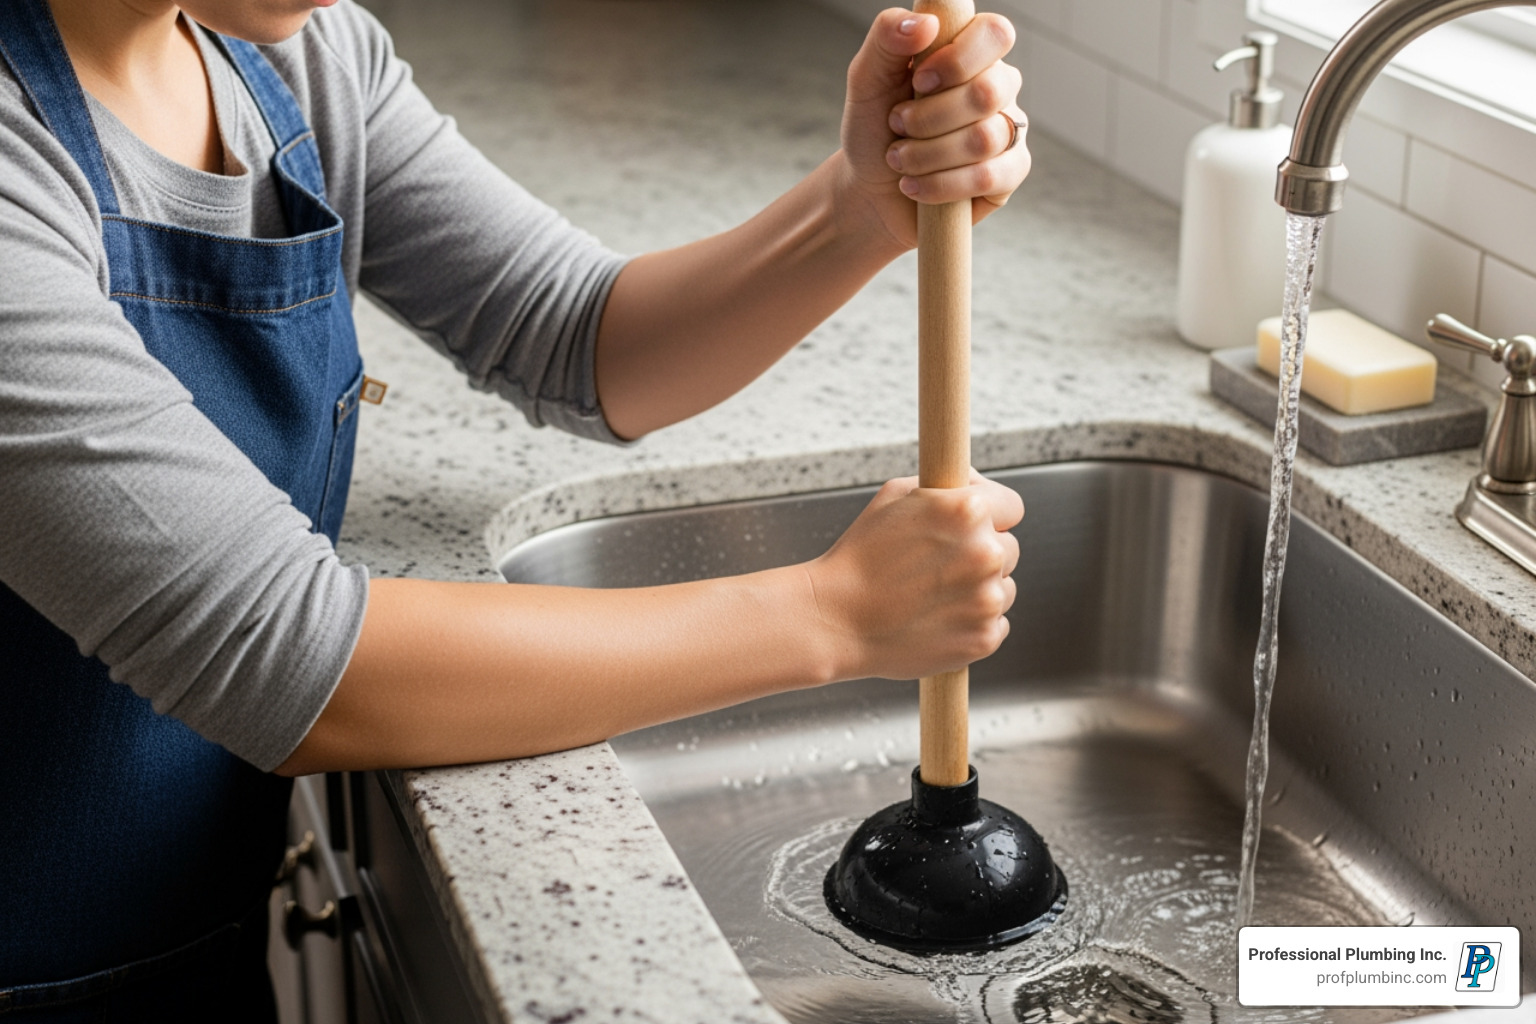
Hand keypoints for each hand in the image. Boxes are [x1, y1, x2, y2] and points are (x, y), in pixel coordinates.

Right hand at [805, 471, 1022, 680]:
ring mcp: (987, 599)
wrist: (836, 617)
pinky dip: (971, 624)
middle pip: (1011, 549)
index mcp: (968, 510)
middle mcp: (986, 552)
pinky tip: (936, 618)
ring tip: (933, 595)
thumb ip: (948, 486)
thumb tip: (978, 487)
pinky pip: (995, 625)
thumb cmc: (860, 556)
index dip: (992, 515)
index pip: (1013, 506)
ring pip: (1004, 589)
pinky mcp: (983, 638)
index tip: (976, 527)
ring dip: (978, 591)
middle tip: (940, 566)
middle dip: (981, 554)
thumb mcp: (896, 496)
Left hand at [838, 8, 1029, 248]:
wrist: (870, 189)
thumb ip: (887, 38)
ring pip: (984, 139)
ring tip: (899, 159)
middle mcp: (997, 87)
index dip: (956, 60)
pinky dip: (941, 185)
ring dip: (927, 155)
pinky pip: (988, 177)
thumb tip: (925, 23)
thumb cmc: (874, 129)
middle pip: (987, 93)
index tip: (918, 82)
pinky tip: (915, 186)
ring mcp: (1009, 130)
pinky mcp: (1009, 173)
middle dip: (928, 118)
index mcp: (970, 53)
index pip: (994, 33)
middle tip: (898, 126)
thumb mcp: (866, 78)